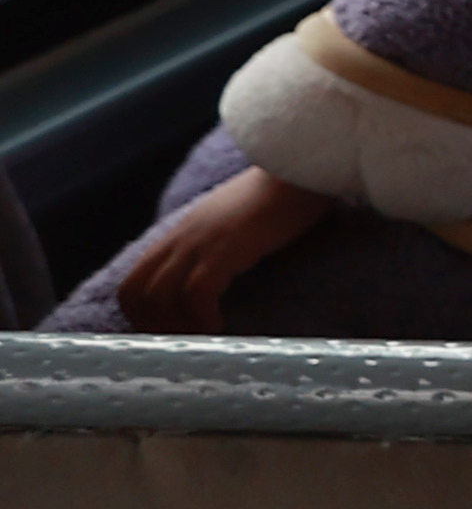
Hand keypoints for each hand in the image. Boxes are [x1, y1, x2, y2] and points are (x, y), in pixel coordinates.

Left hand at [110, 166, 329, 331]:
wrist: (301, 165)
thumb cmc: (280, 194)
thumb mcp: (233, 219)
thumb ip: (215, 242)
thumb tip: (218, 272)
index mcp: (179, 233)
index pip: (133, 282)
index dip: (142, 315)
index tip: (169, 332)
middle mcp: (180, 238)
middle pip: (135, 294)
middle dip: (152, 327)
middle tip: (184, 342)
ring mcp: (199, 243)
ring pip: (158, 298)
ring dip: (178, 327)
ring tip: (204, 336)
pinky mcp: (223, 249)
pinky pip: (196, 294)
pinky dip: (203, 318)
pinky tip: (221, 325)